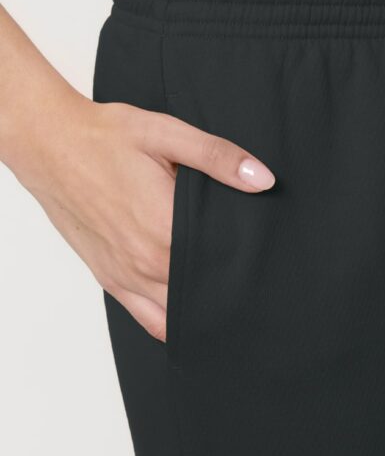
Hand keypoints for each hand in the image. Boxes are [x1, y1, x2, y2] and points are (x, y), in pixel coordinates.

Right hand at [14, 97, 273, 341]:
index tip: (261, 261)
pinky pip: (149, 320)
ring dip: (201, 307)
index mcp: (165, 231)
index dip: (246, 266)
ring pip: (178, 316)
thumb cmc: (105, 139)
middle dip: (228, 288)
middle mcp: (146, 263)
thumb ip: (218, 158)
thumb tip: (262, 179)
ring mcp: (126, 277)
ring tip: (221, 290)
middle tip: (248, 275)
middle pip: (204, 294)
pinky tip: (187, 305)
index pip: (222, 267)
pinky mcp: (110, 279)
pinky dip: (171, 320)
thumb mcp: (166, 135)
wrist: (51, 146)